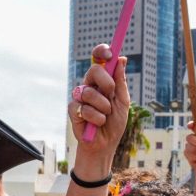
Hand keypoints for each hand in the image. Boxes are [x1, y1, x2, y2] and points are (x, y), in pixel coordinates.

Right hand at [70, 44, 129, 163]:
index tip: (110, 53)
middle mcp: (90, 85)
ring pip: (89, 91)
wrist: (106, 144)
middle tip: (111, 93)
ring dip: (103, 106)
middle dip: (106, 81)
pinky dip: (96, 118)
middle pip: (93, 70)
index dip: (102, 52)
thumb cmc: (115, 123)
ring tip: (105, 115)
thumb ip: (120, 82)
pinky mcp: (72, 110)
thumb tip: (121, 59)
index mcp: (102, 81)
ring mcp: (80, 97)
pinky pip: (83, 108)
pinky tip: (96, 123)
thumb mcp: (123, 101)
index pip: (99, 60)